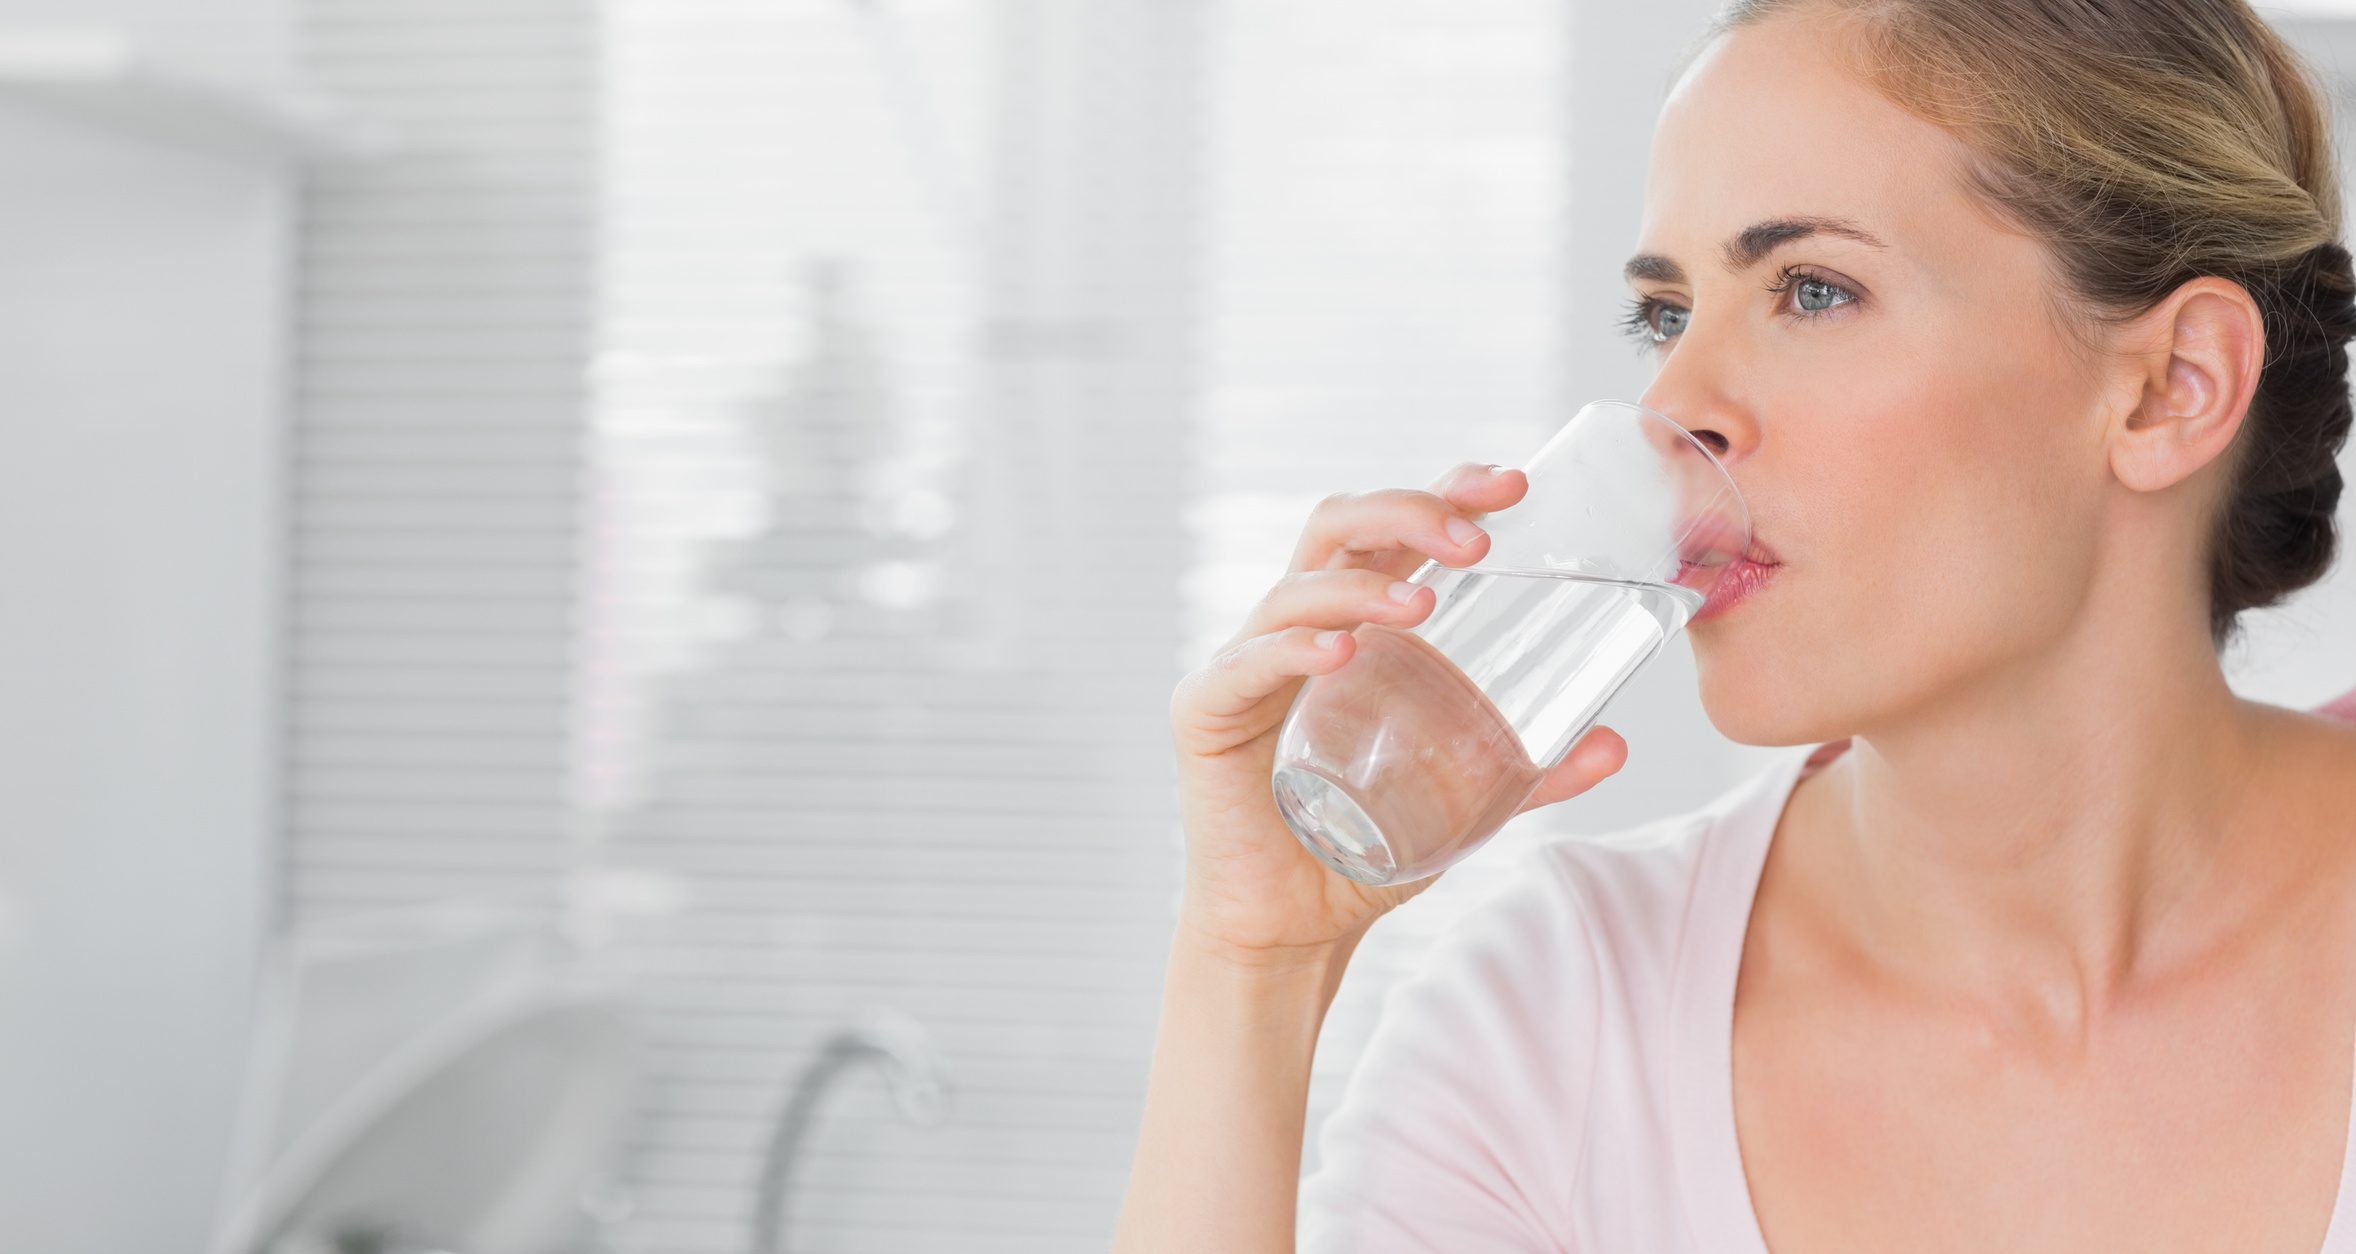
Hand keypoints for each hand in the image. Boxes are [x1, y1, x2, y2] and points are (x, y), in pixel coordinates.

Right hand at [1165, 461, 1629, 967]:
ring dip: (1364, 585)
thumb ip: (1533, 771)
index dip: (1445, 493)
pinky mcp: (1205, 715)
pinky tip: (1340, 651)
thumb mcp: (1464, 800)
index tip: (1514, 486)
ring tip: (1427, 602)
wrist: (1291, 930)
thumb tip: (1618, 743)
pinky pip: (1246, 664)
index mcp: (1352, 624)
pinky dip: (1293, 647)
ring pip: (1296, 586)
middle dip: (1409, 511)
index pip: (1392, 530)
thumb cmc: (1364, 848)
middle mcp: (1294, 627)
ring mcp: (1245, 664)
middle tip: (1480, 536)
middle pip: (1340, 528)